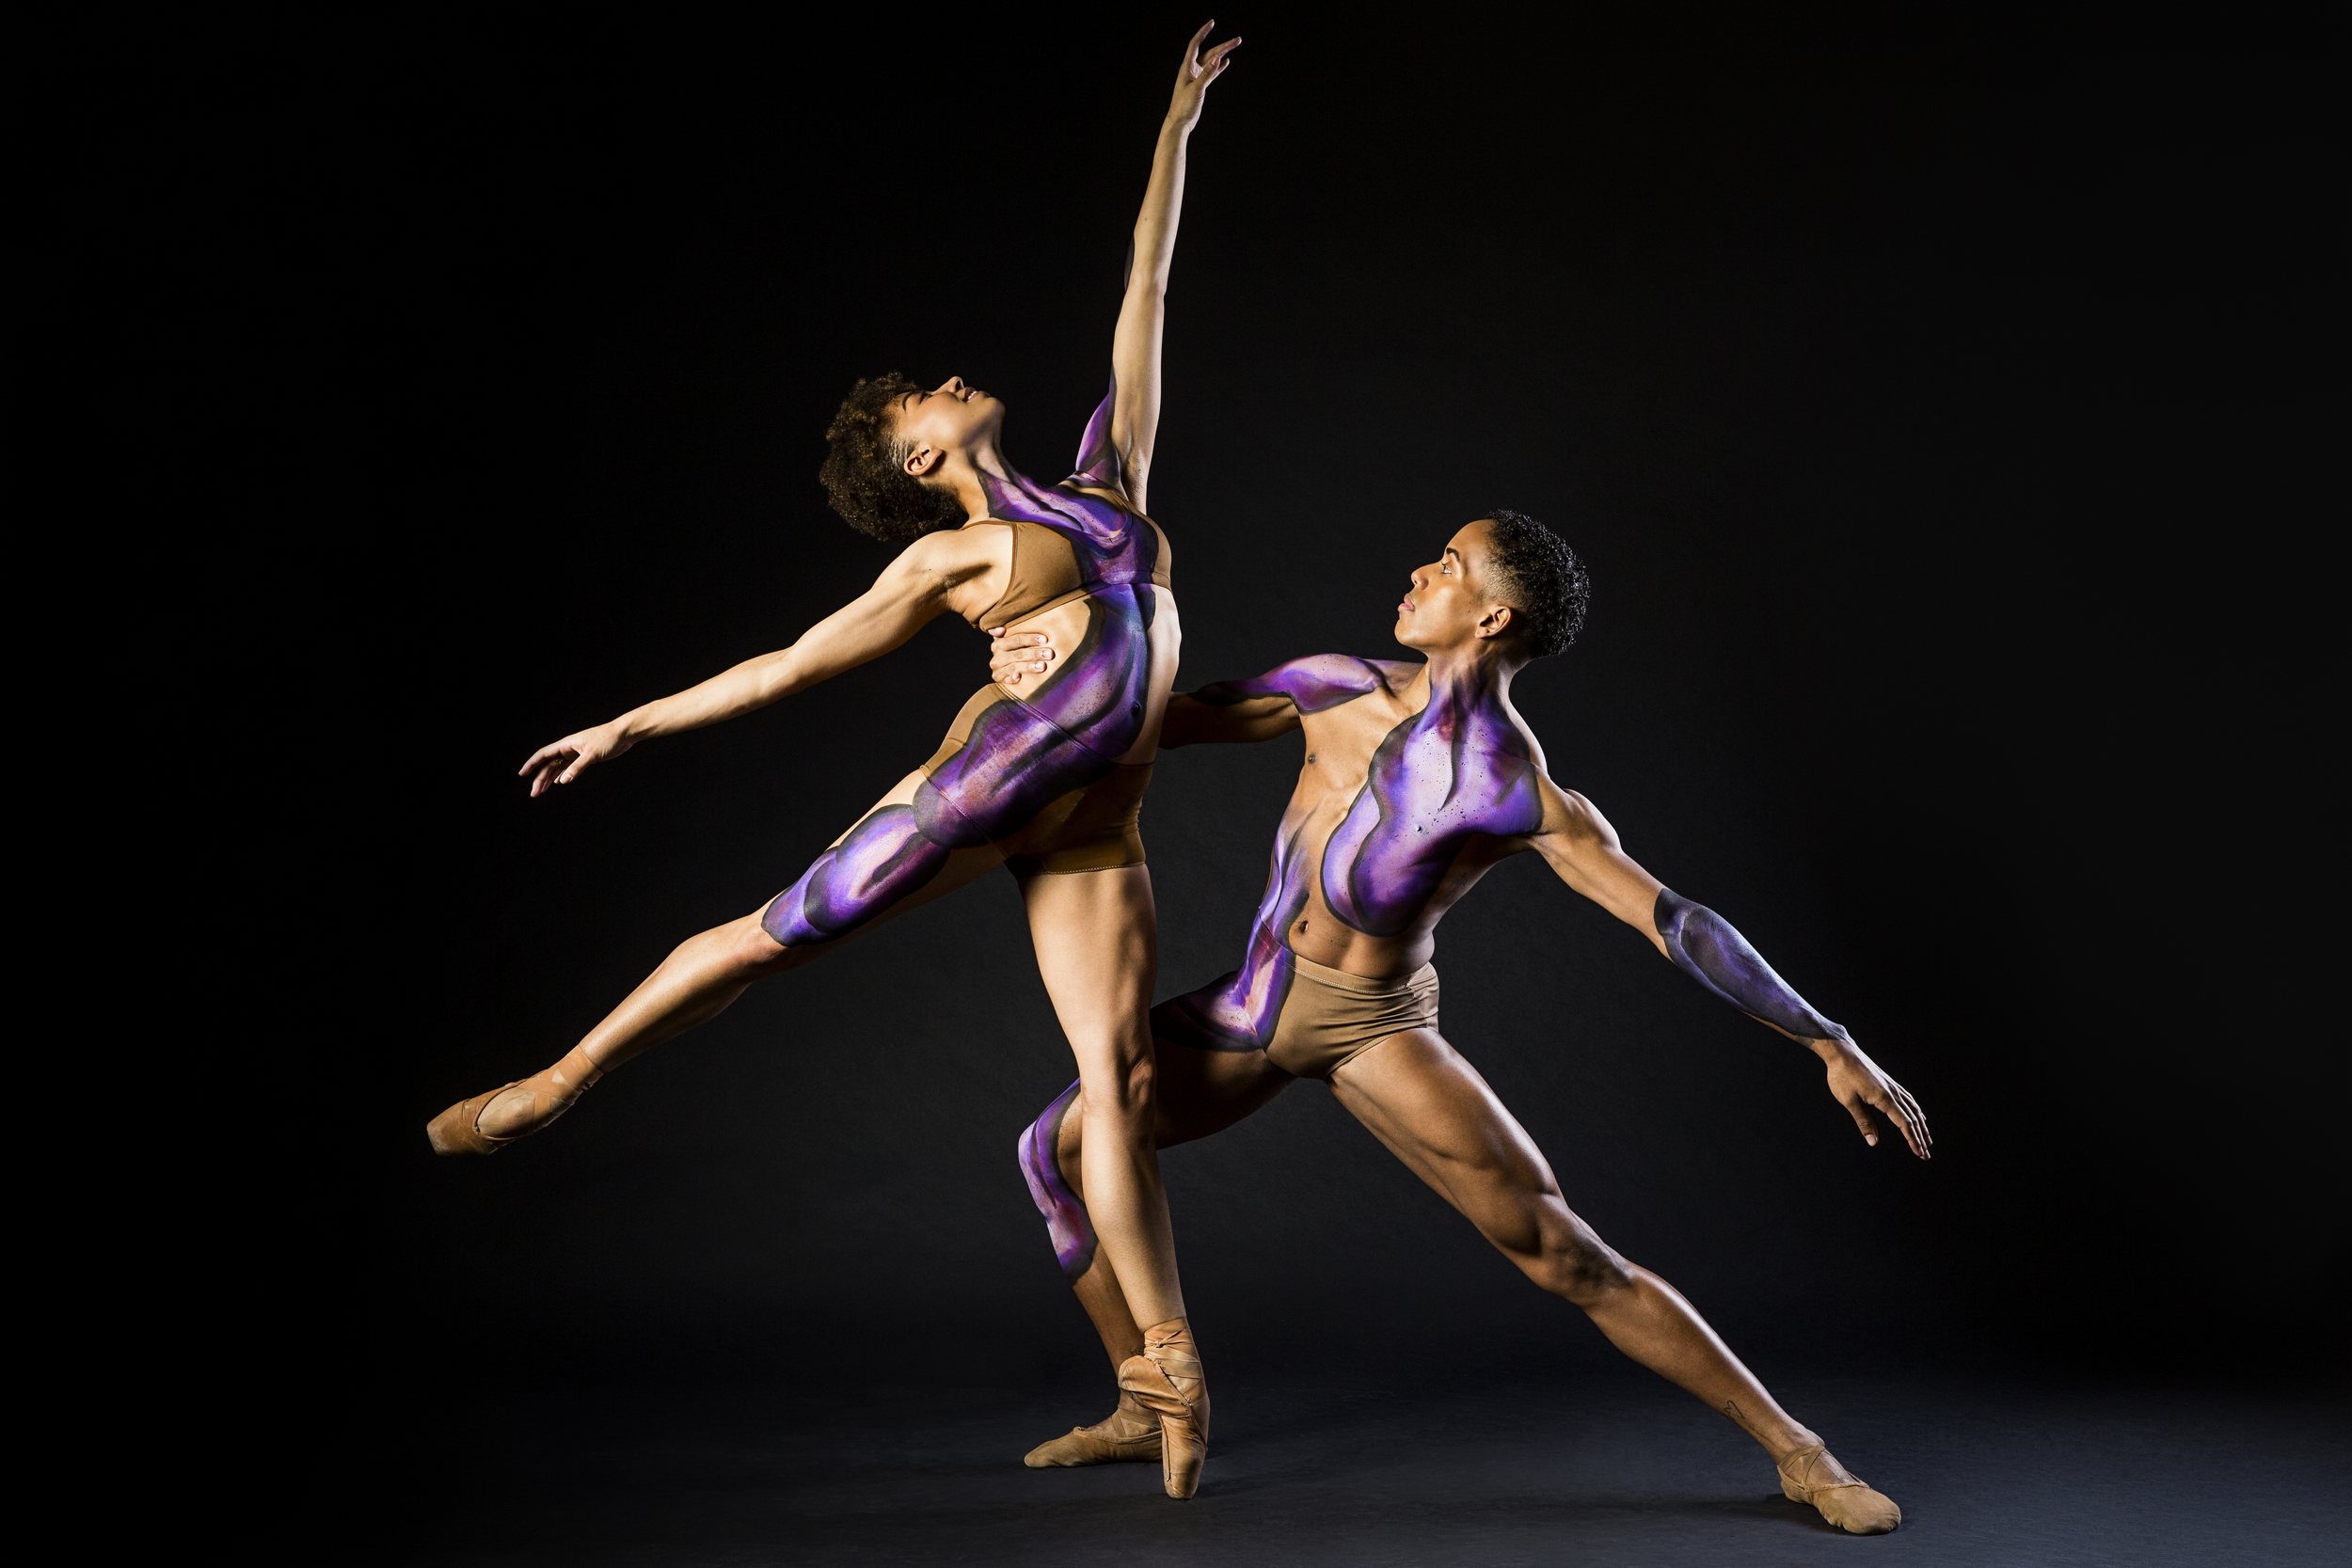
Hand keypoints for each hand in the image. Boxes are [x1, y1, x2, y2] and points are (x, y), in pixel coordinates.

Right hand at [519, 721, 634, 797]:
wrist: (623, 734)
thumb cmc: (608, 739)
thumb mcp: (592, 754)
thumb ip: (577, 768)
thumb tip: (563, 781)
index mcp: (566, 744)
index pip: (543, 754)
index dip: (531, 764)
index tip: (522, 773)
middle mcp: (568, 749)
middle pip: (549, 765)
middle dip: (540, 779)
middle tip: (534, 793)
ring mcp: (576, 754)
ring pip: (558, 768)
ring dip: (549, 779)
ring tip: (541, 791)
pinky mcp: (584, 758)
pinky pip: (569, 768)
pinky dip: (562, 775)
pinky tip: (558, 782)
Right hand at [988, 626, 1058, 687]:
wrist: (1005, 669)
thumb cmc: (1013, 651)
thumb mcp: (1011, 640)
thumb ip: (1010, 632)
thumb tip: (1001, 629)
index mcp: (999, 643)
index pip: (1016, 639)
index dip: (1030, 639)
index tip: (1045, 640)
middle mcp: (997, 656)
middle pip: (1017, 653)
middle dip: (1035, 653)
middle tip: (1050, 654)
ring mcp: (998, 669)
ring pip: (1014, 666)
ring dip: (1029, 666)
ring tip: (1043, 666)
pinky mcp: (999, 679)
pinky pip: (1007, 680)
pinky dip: (1012, 678)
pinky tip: (1019, 677)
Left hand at [1167, 21, 1239, 131]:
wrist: (1180, 122)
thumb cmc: (1184, 106)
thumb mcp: (1196, 89)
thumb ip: (1207, 73)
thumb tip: (1217, 58)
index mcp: (1187, 67)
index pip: (1195, 44)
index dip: (1203, 32)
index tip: (1212, 23)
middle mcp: (1191, 70)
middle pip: (1209, 52)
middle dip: (1223, 45)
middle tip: (1238, 40)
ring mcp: (1197, 77)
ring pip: (1212, 62)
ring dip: (1223, 54)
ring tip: (1235, 46)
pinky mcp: (1201, 86)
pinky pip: (1212, 73)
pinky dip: (1219, 67)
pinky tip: (1226, 62)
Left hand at [1815, 1039, 1931, 1158]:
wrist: (1842, 1052)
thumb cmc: (1842, 1076)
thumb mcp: (1848, 1101)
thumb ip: (1863, 1121)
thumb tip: (1873, 1142)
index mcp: (1884, 1098)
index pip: (1904, 1123)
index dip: (1912, 1140)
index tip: (1919, 1153)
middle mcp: (1893, 1092)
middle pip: (1912, 1118)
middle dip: (1920, 1137)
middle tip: (1926, 1155)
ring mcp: (1892, 1086)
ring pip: (1913, 1108)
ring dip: (1921, 1125)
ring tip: (1927, 1139)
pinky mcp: (1889, 1082)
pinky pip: (1908, 1099)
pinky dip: (1916, 1110)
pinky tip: (1918, 1115)